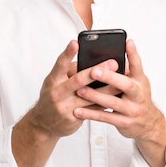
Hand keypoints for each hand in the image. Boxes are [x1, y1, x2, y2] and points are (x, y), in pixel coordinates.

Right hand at [12, 41, 120, 166]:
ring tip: (121, 80)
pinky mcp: (73, 119)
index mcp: (53, 80)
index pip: (60, 64)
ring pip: (89, 96)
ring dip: (107, 89)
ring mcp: (65, 107)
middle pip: (78, 80)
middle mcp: (57, 93)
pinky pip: (92, 109)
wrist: (44, 124)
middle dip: (96, 71)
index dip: (67, 53)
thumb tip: (91, 61)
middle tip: (113, 63)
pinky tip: (116, 96)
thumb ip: (70, 72)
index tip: (75, 42)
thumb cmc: (54, 96)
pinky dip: (105, 102)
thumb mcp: (55, 82)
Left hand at [73, 39, 165, 166]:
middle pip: (125, 85)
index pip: (138, 66)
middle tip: (94, 70)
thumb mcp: (139, 82)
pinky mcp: (123, 123)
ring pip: (112, 102)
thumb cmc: (138, 97)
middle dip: (109, 77)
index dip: (133, 54)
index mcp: (141, 82)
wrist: (148, 125)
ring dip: (95, 96)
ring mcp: (131, 110)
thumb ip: (129, 68)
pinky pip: (105, 117)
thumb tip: (120, 48)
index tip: (126, 42)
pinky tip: (78, 111)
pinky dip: (91, 114)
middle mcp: (138, 95)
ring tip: (79, 90)